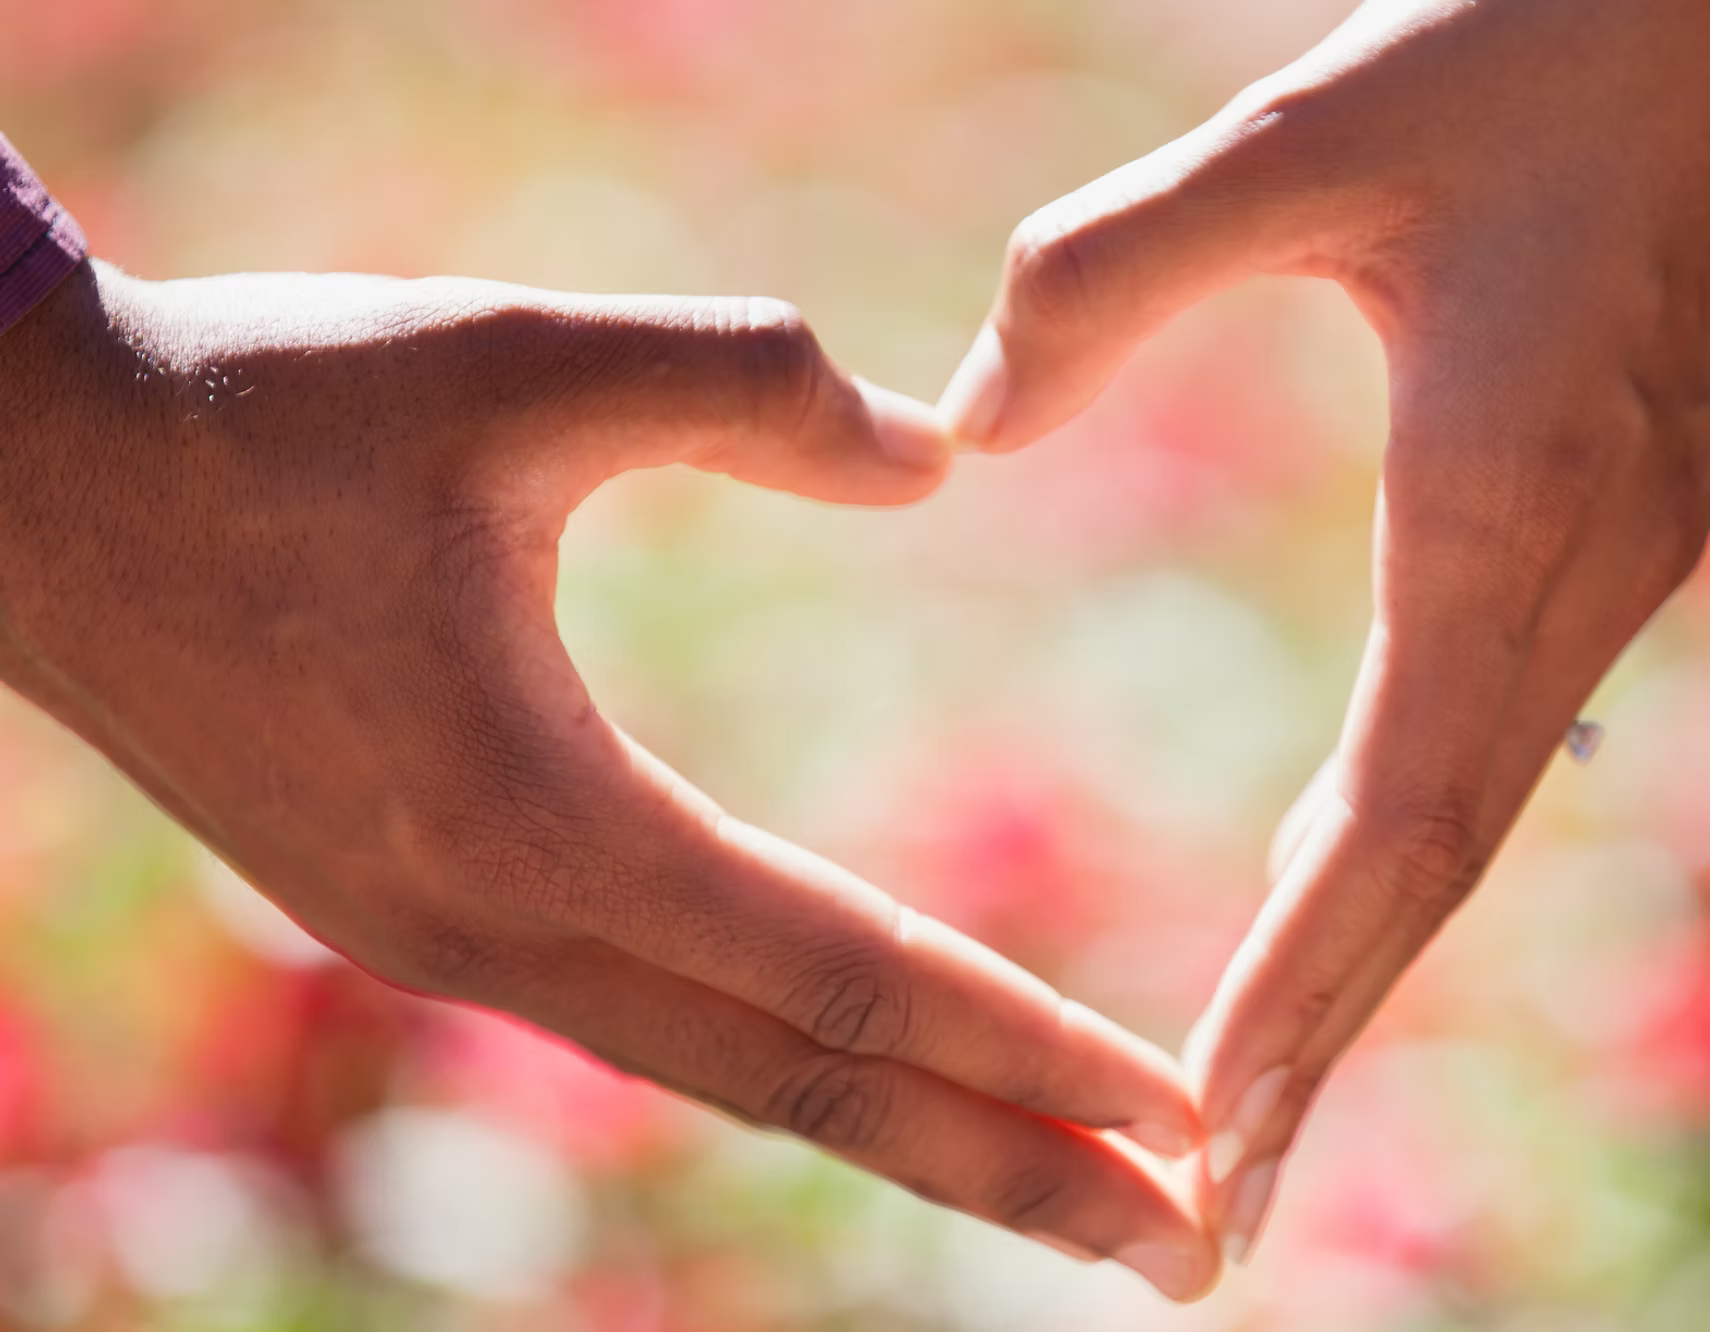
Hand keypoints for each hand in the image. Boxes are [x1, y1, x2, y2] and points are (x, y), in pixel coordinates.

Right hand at [0, 263, 1215, 1295]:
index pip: (847, 976)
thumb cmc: (264, 408)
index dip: (1031, 1050)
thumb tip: (939, 451)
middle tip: (1188, 1252)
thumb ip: (748, 387)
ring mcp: (445, 946)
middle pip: (806, 1091)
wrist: (35, 479)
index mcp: (541, 822)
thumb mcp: (517, 357)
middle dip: (1009, 1174)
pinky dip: (776, 1056)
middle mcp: (497, 932)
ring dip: (905, 1134)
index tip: (1184, 1120)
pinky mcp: (414, 913)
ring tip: (1063, 1188)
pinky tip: (850, 1056)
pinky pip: (642, 1018)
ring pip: (724, 1072)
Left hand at [937, 0, 1709, 1263]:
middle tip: (1221, 1202)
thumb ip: (1119, 271)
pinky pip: (1493, 726)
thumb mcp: (1322, 137)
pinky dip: (1405, 836)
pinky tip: (1336, 866)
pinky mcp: (1611, 523)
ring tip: (1260, 1087)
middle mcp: (1574, 577)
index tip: (1206, 1124)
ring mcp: (1614, 564)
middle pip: (1437, 870)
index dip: (1304, 982)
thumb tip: (960, 424)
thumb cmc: (1554, 52)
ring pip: (1471, 812)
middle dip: (1330, 1037)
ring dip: (1366, 954)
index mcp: (1502, 514)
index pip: (1393, 819)